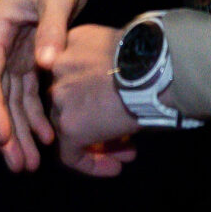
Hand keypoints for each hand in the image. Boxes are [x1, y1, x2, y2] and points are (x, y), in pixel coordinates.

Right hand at [0, 0, 92, 172]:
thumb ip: (53, 30)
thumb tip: (48, 65)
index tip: (3, 135)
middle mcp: (1, 42)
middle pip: (0, 95)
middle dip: (8, 130)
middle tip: (18, 164)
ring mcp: (17, 50)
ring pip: (14, 98)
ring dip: (22, 128)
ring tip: (30, 162)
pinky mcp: (33, 53)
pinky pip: (31, 91)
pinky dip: (37, 112)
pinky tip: (46, 136)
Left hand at [38, 23, 138, 177]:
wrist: (153, 69)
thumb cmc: (150, 58)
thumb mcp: (121, 51)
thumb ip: (108, 68)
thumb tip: (116, 96)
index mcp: (70, 43)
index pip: (72, 73)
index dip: (91, 95)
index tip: (112, 106)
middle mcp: (57, 68)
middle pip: (70, 102)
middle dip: (95, 120)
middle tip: (123, 135)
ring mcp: (60, 97)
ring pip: (70, 127)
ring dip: (98, 142)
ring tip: (125, 154)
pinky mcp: (69, 125)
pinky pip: (71, 154)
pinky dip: (90, 164)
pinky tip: (114, 168)